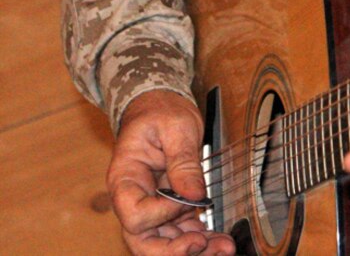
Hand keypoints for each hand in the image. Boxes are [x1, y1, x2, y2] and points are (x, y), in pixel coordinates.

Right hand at [107, 90, 235, 254]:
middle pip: (143, 241)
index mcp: (125, 178)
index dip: (162, 215)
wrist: (160, 107)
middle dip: (173, 251)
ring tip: (224, 247)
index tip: (190, 200)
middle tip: (203, 245)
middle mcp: (134, 198)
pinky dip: (200, 239)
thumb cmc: (161, 112)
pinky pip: (180, 232)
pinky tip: (220, 240)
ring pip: (164, 242)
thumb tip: (193, 194)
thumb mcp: (175, 126)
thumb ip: (183, 160)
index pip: (135, 215)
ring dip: (193, 249)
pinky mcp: (170, 207)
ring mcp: (152, 205)